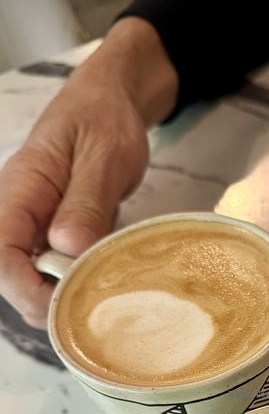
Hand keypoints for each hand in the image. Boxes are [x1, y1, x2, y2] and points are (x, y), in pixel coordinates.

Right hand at [0, 18, 178, 327]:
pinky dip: (77, 285)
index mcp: (20, 190)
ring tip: (104, 299)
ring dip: (64, 298)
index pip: (0, 254)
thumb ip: (87, 202)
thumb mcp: (105, 155)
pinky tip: (105, 286)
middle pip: (12, 277)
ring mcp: (36, 226)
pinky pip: (55, 271)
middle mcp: (20, 213)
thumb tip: (69, 248)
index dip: (26, 289)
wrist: (112, 102)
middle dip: (47, 303)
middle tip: (95, 310)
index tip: (65, 305)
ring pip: (33, 280)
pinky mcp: (55, 235)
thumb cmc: (106, 119)